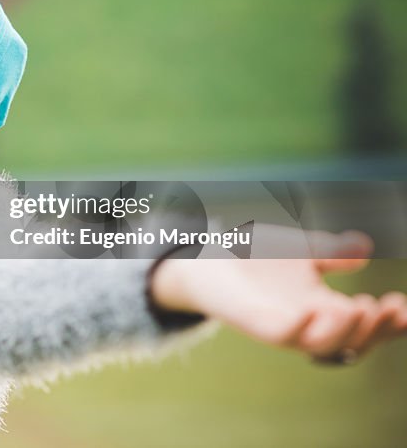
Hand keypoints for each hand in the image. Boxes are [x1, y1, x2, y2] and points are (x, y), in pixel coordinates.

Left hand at [151, 231, 406, 361]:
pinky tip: (311, 311)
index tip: (404, 305)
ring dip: (346, 331)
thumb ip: (331, 251)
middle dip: (377, 328)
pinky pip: (280, 335)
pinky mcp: (253, 321)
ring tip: (362, 308)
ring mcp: (281, 325)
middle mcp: (307, 322)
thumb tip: (363, 247)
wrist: (205, 257)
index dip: (390, 321)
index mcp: (323, 308)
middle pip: (352, 341)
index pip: (365, 324)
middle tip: (388, 306)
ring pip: (322, 345)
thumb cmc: (254, 257)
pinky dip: (298, 328)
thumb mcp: (301, 250)